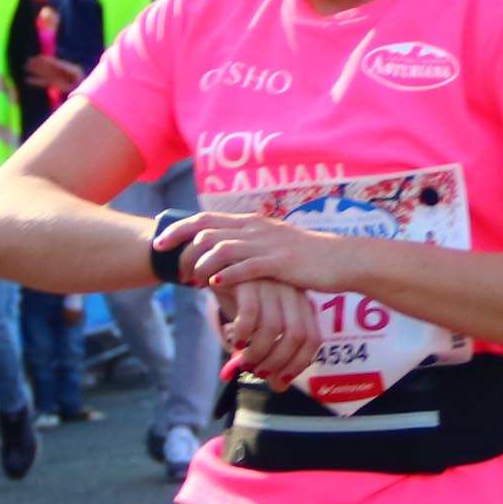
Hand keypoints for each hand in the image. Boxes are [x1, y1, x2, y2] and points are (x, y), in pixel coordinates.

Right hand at [26, 53, 85, 100]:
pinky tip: (28, 80)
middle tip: (28, 61)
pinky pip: (42, 82)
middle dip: (37, 64)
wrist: (80, 84)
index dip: (44, 60)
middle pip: (44, 66)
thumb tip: (58, 65)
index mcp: (61, 66)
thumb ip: (66, 68)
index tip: (38, 58)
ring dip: (35, 70)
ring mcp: (53, 77)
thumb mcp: (74, 71)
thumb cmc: (79, 77)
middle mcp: (56, 70)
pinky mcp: (52, 83)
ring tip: (26, 67)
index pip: (51, 62)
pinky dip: (35, 81)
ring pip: (42, 73)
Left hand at [175, 209, 340, 294]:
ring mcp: (268, 245)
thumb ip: (249, 247)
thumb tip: (225, 256)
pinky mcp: (280, 264)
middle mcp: (255, 229)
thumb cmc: (308, 258)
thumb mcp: (274, 246)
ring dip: (201, 264)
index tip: (159, 241)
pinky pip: (247, 267)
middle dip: (180, 243)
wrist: (342, 260)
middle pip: (206, 229)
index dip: (178, 228)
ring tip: (192, 280)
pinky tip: (214, 284)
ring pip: (222, 247)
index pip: (206, 219)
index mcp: (251, 223)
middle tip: (166, 260)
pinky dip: (227, 275)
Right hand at [214, 277, 318, 388]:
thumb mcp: (264, 323)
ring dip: (258, 352)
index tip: (280, 380)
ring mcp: (270, 283)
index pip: (312, 338)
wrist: (219, 265)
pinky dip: (243, 334)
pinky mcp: (248, 279)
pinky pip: (249, 314)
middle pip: (296, 335)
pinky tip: (235, 342)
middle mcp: (290, 292)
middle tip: (259, 373)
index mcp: (301, 302)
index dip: (298, 364)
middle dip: (278, 362)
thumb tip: (279, 386)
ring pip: (272, 328)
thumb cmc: (244, 301)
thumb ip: (274, 350)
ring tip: (245, 361)